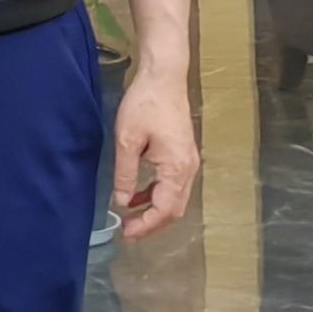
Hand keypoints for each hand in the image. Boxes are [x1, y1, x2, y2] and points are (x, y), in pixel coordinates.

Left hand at [112, 67, 200, 241]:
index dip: (146, 226)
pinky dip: (157, 195)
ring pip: (175, 199)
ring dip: (155, 211)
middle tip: (128, 232)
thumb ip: (126, 174)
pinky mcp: (183, 155)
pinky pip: (173, 185)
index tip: (126, 233)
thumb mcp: (127, 140)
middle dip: (152, 224)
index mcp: (177, 168)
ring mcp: (189, 162)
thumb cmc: (144, 104)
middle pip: (174, 209)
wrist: (164, 78)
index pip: (165, 209)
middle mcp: (188, 169)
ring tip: (131, 218)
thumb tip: (123, 202)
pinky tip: (138, 195)